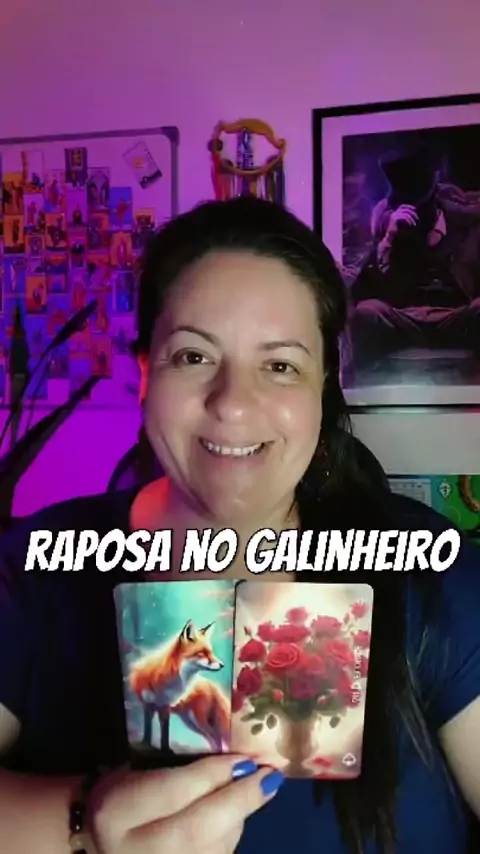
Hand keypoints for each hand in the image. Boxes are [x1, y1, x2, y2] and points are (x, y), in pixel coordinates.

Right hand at [89, 755, 283, 853]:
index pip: (172, 791)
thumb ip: (178, 766)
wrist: (104, 846)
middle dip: (239, 801)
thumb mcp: (137, 772)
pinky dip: (229, 841)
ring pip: (212, 852)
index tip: (245, 758)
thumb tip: (237, 759)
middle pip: (196, 829)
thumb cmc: (126, 798)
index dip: (212, 775)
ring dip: (238, 821)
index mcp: (115, 811)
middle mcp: (134, 851)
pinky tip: (232, 822)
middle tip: (270, 777)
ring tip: (252, 792)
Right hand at [386, 204, 417, 235]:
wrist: (390, 236)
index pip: (402, 206)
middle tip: (417, 219)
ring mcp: (394, 216)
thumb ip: (406, 218)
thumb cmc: (397, 231)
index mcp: (395, 213)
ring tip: (415, 225)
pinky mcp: (394, 219)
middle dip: (413, 213)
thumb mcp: (402, 223)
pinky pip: (404, 218)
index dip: (409, 206)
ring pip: (406, 214)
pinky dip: (409, 221)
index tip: (415, 209)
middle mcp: (394, 213)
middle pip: (406, 209)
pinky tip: (410, 225)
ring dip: (412, 219)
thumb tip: (414, 214)